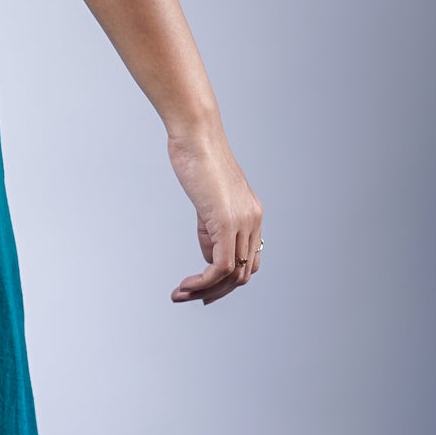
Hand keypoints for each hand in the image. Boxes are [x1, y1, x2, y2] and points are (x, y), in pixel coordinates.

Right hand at [167, 125, 263, 305]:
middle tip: (189, 297)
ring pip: (233, 274)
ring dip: (206, 291)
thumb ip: (212, 232)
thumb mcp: (208, 204)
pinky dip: (203, 282)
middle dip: (216, 292)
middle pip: (244, 273)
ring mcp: (243, 222)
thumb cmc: (197, 162)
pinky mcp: (226, 221)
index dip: (228, 281)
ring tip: (181, 294)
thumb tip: (210, 259)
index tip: (202, 289)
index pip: (249, 261)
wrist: (195, 137)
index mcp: (252, 216)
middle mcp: (254, 221)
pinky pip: (221, 266)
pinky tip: (186, 284)